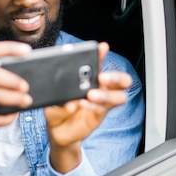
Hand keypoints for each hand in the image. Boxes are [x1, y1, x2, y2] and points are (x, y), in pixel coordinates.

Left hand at [44, 42, 131, 172]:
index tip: (101, 47)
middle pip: (121, 80)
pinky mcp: (99, 116)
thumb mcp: (54, 95)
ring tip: (90, 94)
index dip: (102, 54)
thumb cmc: (57, 106)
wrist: (56, 128)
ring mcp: (102, 103)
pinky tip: (82, 104)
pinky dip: (92, 106)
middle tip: (102, 77)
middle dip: (115, 76)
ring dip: (105, 94)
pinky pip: (102, 110)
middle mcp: (100, 87)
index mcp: (90, 77)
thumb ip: (60, 91)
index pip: (100, 63)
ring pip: (118, 96)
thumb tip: (69, 94)